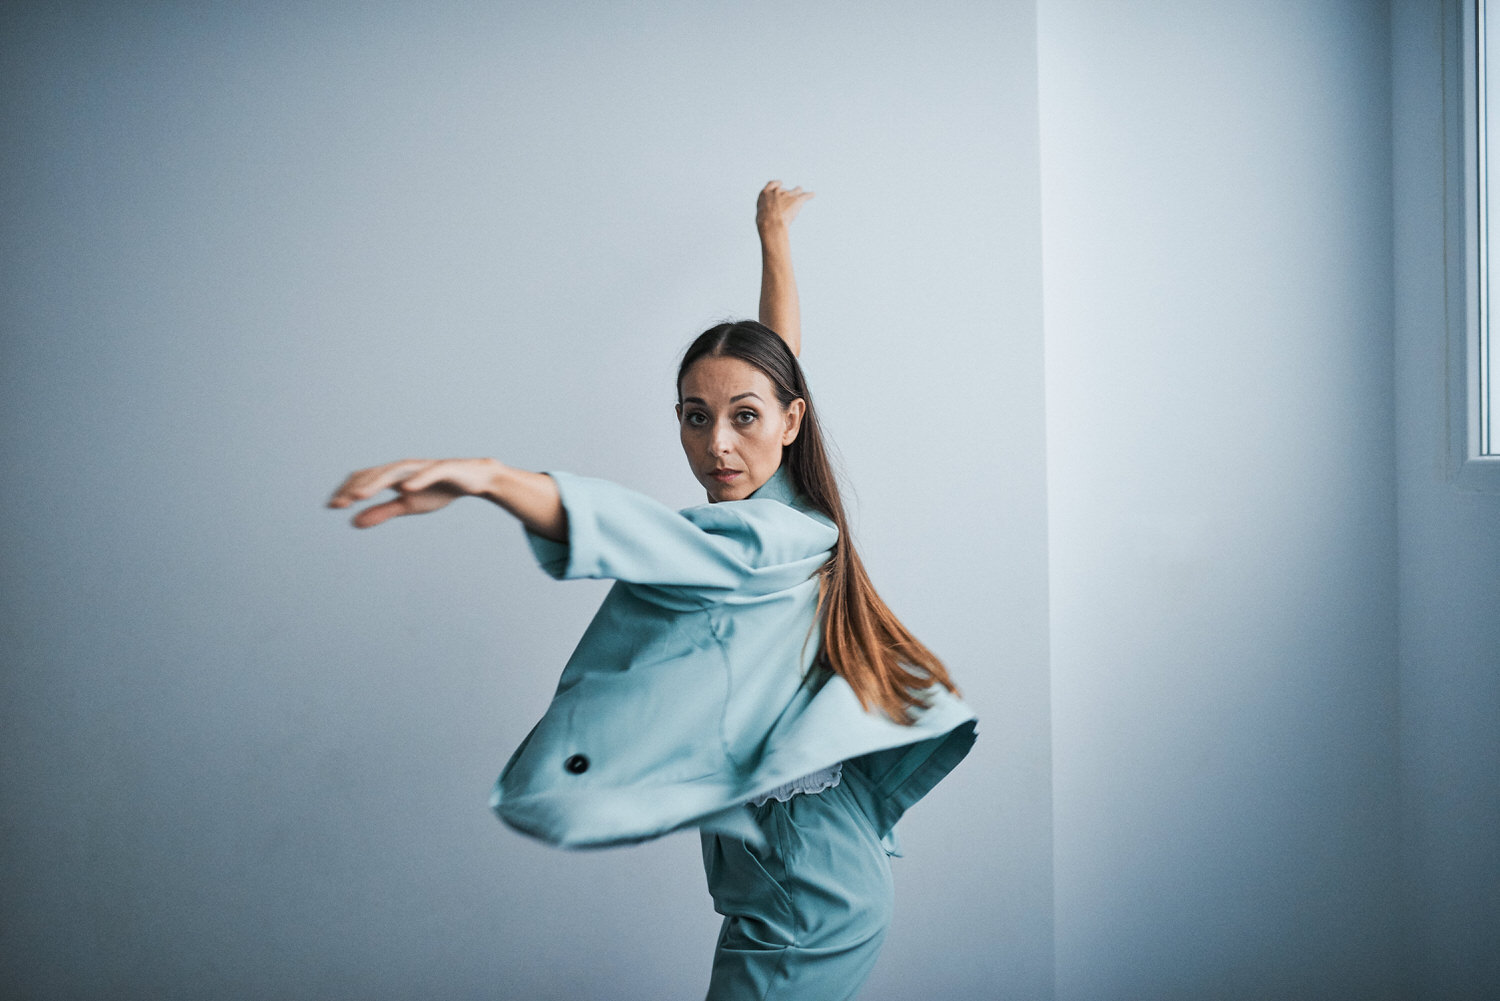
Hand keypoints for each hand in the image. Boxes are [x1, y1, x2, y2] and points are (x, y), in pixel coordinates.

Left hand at [327, 458, 502, 527]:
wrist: (475, 480)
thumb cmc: (439, 490)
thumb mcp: (408, 505)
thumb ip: (382, 512)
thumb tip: (353, 522)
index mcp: (394, 475)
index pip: (364, 479)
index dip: (347, 490)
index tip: (332, 506)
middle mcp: (404, 467)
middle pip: (374, 473)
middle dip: (355, 488)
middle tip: (339, 503)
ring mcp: (423, 466)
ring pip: (395, 471)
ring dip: (376, 482)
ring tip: (360, 495)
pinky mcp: (445, 468)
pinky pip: (429, 472)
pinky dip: (417, 479)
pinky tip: (406, 488)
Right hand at [756, 180, 813, 232]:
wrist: (771, 222)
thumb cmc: (764, 222)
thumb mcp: (761, 216)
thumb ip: (766, 213)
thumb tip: (769, 218)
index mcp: (765, 194)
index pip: (772, 185)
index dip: (777, 184)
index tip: (780, 183)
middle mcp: (777, 192)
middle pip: (784, 190)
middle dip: (787, 193)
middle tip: (791, 194)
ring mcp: (787, 194)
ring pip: (796, 190)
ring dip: (798, 191)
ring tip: (801, 192)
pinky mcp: (796, 199)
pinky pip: (805, 195)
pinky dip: (809, 195)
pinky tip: (812, 194)